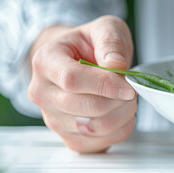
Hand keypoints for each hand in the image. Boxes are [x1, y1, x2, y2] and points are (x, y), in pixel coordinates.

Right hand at [27, 15, 136, 152]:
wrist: (76, 61)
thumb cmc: (88, 45)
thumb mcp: (104, 28)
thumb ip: (111, 41)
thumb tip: (116, 66)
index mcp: (45, 62)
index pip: (72, 80)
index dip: (105, 85)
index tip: (128, 86)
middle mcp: (42, 93)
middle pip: (86, 108)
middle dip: (119, 100)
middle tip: (131, 89)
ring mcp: (52, 119)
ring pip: (95, 128)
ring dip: (122, 115)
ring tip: (126, 99)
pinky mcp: (68, 138)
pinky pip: (99, 144)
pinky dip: (119, 130)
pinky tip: (120, 113)